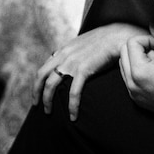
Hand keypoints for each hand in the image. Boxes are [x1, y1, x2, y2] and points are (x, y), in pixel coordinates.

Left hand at [33, 23, 148, 120]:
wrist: (116, 36)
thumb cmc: (104, 41)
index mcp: (64, 50)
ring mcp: (72, 62)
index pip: (44, 66)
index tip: (39, 92)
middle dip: (36, 92)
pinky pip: (73, 92)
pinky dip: (71, 106)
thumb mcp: (83, 44)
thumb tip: (72, 62)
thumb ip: (75, 53)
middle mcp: (64, 55)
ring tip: (49, 113)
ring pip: (51, 84)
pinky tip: (73, 116)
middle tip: (37, 106)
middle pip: (41, 75)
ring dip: (48, 101)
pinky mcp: (84, 69)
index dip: (39, 81)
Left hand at [119, 25, 153, 116]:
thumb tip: (152, 23)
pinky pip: (129, 78)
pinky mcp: (137, 100)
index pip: (132, 42)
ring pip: (124, 65)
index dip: (148, 39)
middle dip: (140, 48)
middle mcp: (131, 84)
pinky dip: (138, 71)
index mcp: (138, 72)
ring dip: (138, 59)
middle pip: (123, 52)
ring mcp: (133, 94)